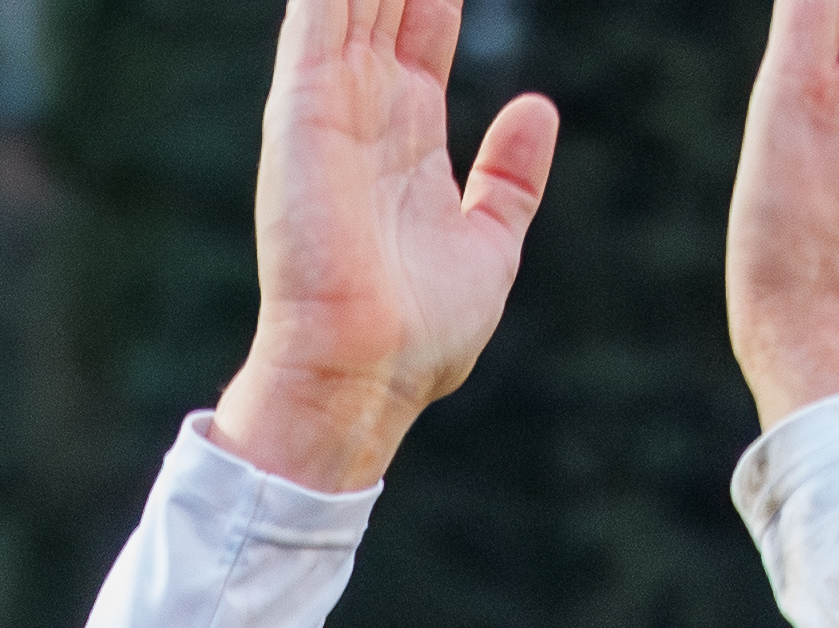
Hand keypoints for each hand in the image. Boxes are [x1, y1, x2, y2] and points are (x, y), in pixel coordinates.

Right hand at [209, 0, 560, 495]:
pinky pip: (319, 12)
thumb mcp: (490, 246)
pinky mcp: (304, 108)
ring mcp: (329, 103)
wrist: (362, 380)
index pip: (426, 20)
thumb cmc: (417, 338)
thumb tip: (535, 108)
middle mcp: (362, 107)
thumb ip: (508, 178)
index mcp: (405, 132)